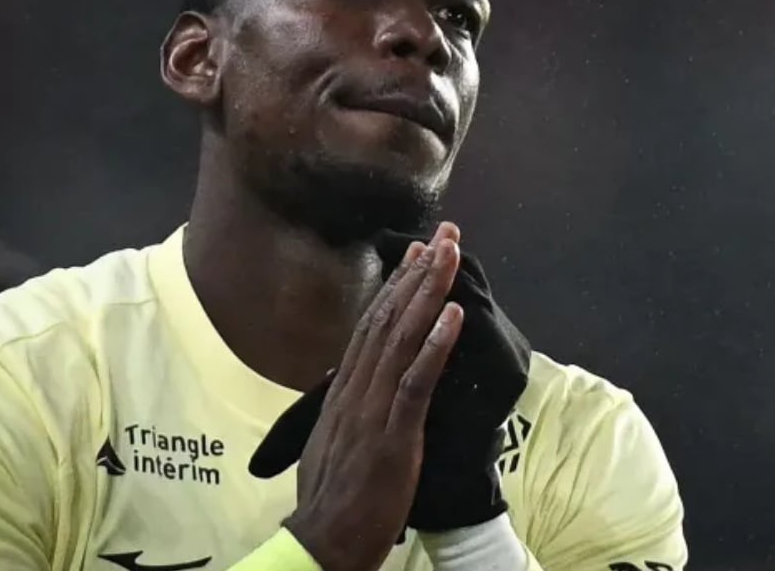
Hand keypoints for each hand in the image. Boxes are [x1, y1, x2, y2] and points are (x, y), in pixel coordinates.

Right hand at [282, 223, 464, 570]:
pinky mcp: (391, 434)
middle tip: (444, 234)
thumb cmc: (332, 495)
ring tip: (450, 255)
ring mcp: (373, 409)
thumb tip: (357, 382)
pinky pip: (415, 382)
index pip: (373, 325)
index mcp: (346, 390)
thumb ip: (349, 406)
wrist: (322, 540)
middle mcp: (357, 389)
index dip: (398, 286)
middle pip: (389, 318)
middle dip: (419, 274)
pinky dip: (434, 345)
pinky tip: (452, 316)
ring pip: (402, 338)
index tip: (417, 252)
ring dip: (429, 293)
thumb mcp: (336, 438)